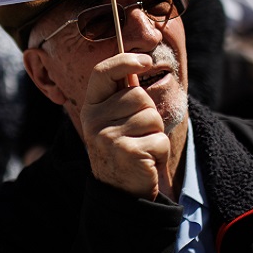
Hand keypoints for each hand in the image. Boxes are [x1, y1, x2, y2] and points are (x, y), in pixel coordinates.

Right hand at [79, 53, 172, 199]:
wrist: (121, 192)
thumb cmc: (125, 149)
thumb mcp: (116, 120)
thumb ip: (124, 96)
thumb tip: (141, 62)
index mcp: (91, 107)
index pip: (102, 73)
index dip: (124, 61)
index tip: (146, 60)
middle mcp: (94, 120)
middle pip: (138, 95)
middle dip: (149, 113)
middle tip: (140, 134)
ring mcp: (108, 137)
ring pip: (151, 116)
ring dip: (156, 133)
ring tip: (143, 148)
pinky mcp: (127, 152)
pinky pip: (159, 139)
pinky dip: (161, 151)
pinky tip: (147, 162)